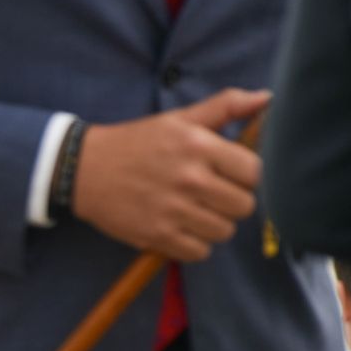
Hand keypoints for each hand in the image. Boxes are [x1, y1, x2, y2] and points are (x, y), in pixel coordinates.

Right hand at [72, 88, 268, 261]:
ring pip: (224, 231)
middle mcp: (189, 179)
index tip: (228, 174)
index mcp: (198, 146)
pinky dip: (193, 244)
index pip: (254, 172)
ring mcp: (173, 210)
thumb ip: (225, 106)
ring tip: (193, 211)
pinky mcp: (157, 235)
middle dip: (230, 201)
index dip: (245, 176)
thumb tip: (268, 98)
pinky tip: (179, 227)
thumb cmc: (136, 142)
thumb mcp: (179, 119)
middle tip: (209, 194)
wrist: (83, 169)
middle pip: (243, 206)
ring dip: (213, 224)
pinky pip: (200, 252)